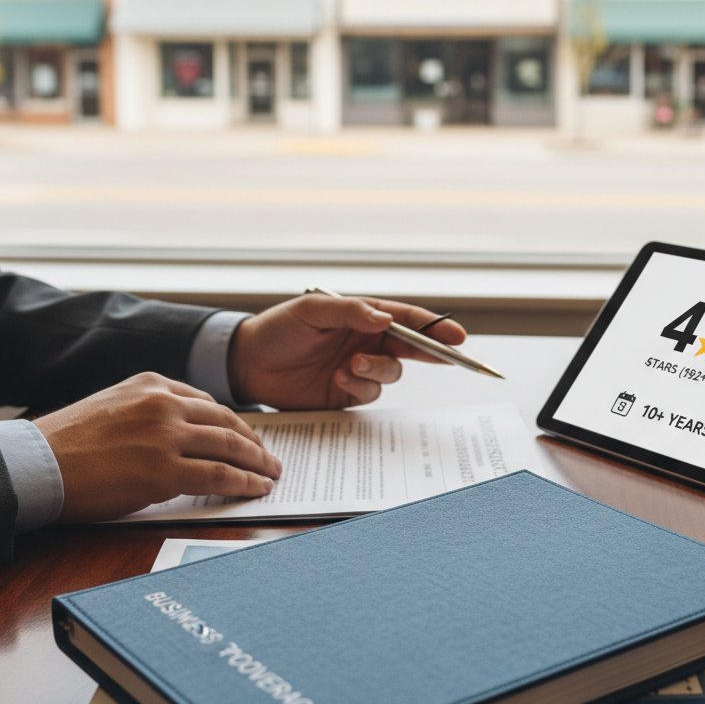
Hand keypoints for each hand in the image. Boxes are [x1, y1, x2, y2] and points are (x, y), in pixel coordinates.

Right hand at [34, 372, 281, 522]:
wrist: (35, 465)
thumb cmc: (69, 444)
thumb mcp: (115, 407)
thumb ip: (152, 413)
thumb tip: (186, 434)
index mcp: (152, 384)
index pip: (209, 402)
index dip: (235, 423)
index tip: (247, 436)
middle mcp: (164, 404)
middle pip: (227, 422)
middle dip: (254, 442)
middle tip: (269, 457)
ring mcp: (167, 436)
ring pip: (230, 447)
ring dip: (258, 463)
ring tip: (271, 474)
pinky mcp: (165, 471)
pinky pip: (220, 476)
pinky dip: (246, 483)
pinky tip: (258, 489)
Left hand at [226, 294, 466, 408]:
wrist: (247, 364)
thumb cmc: (278, 329)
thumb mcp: (312, 310)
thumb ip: (350, 311)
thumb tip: (385, 319)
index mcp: (363, 316)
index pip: (407, 319)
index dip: (435, 328)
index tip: (457, 337)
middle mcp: (367, 341)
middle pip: (412, 347)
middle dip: (432, 352)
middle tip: (448, 356)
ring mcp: (359, 368)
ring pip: (391, 373)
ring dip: (377, 369)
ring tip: (350, 365)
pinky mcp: (347, 394)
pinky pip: (370, 394)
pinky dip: (360, 386)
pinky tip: (338, 378)